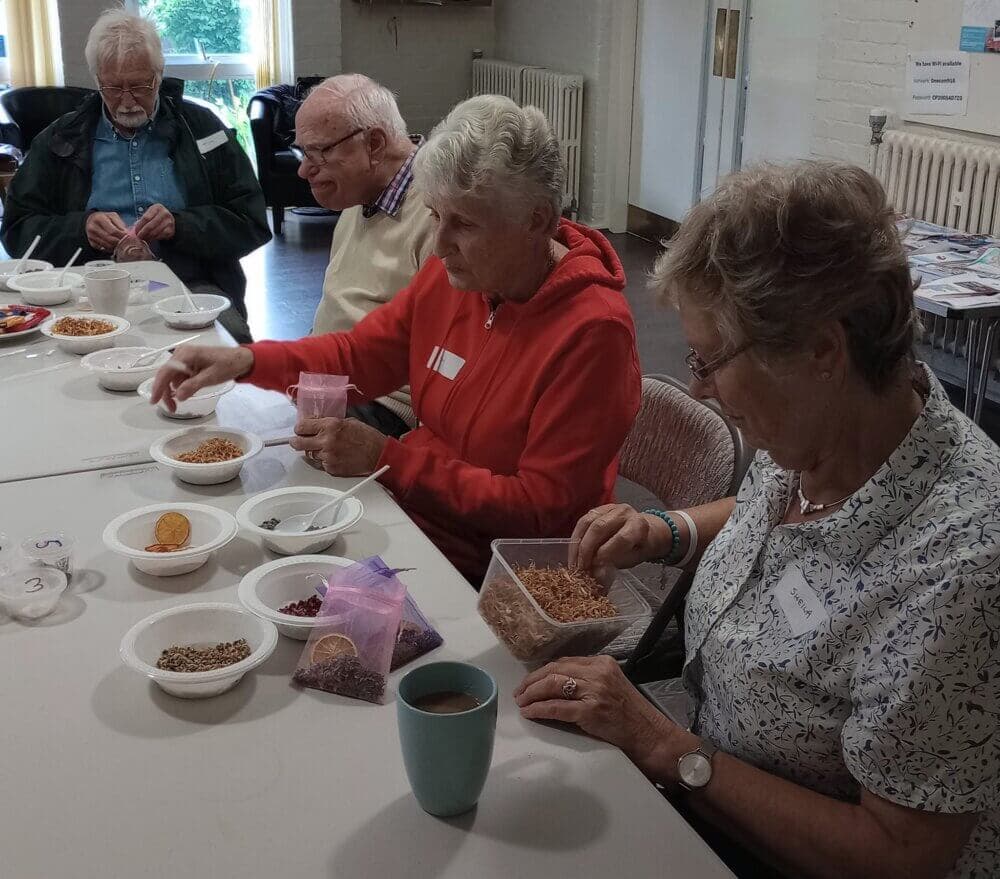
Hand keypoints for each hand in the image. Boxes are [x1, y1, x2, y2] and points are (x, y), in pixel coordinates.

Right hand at [85, 211, 126, 251]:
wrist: (91, 220)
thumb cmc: (105, 218)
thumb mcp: (113, 217)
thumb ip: (120, 225)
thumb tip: (127, 234)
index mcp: (99, 219)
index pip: (113, 231)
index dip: (123, 236)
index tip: (129, 237)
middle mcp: (93, 228)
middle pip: (111, 240)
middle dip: (121, 242)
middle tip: (128, 243)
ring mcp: (91, 236)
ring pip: (108, 246)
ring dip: (117, 246)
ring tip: (122, 244)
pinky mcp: (92, 243)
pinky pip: (104, 249)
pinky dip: (111, 249)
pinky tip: (115, 245)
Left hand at [134, 204, 175, 241]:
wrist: (168, 219)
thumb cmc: (155, 216)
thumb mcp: (149, 213)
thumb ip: (142, 219)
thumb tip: (133, 229)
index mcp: (157, 207)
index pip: (146, 217)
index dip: (140, 225)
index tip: (136, 230)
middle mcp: (165, 214)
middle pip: (151, 225)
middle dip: (143, 232)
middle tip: (138, 237)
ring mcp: (169, 222)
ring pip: (156, 232)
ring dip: (148, 236)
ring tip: (143, 238)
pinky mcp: (171, 230)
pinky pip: (161, 236)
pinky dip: (154, 238)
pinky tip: (150, 238)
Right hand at [149, 344, 253, 411]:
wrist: (241, 359)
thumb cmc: (228, 365)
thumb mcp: (211, 377)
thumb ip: (193, 386)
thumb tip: (178, 396)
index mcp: (185, 355)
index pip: (165, 372)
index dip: (158, 387)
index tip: (154, 401)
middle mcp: (181, 354)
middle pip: (166, 375)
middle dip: (167, 392)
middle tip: (172, 408)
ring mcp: (184, 358)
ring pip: (172, 378)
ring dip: (175, 390)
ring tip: (184, 401)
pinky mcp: (189, 362)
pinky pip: (180, 376)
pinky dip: (182, 386)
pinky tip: (189, 391)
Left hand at [289, 417, 386, 476]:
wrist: (378, 454)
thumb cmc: (367, 438)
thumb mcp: (347, 422)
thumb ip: (328, 423)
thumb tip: (314, 424)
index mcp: (330, 426)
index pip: (302, 427)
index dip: (300, 428)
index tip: (300, 429)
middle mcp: (326, 441)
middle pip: (298, 443)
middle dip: (296, 441)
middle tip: (297, 441)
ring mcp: (328, 456)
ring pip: (309, 454)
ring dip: (313, 451)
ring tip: (326, 448)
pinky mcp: (331, 469)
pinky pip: (319, 464)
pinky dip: (323, 461)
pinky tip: (334, 456)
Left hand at [514, 655, 688, 778]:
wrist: (650, 735)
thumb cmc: (630, 714)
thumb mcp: (610, 686)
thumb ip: (588, 680)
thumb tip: (555, 684)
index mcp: (602, 663)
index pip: (563, 662)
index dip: (542, 671)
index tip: (529, 681)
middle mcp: (597, 672)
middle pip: (554, 670)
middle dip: (532, 681)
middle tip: (519, 692)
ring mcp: (594, 691)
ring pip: (552, 685)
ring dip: (531, 694)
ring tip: (521, 702)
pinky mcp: (590, 711)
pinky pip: (557, 708)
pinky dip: (539, 709)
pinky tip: (530, 713)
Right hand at [569, 504, 672, 570]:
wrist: (643, 532)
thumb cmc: (637, 548)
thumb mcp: (631, 559)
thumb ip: (614, 564)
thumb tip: (595, 575)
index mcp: (638, 524)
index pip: (621, 537)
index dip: (607, 551)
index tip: (595, 566)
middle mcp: (624, 512)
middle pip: (599, 527)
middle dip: (586, 548)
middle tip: (580, 567)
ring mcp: (609, 508)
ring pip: (587, 523)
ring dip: (577, 544)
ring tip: (573, 562)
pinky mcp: (597, 509)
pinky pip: (581, 522)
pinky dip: (575, 538)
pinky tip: (573, 553)